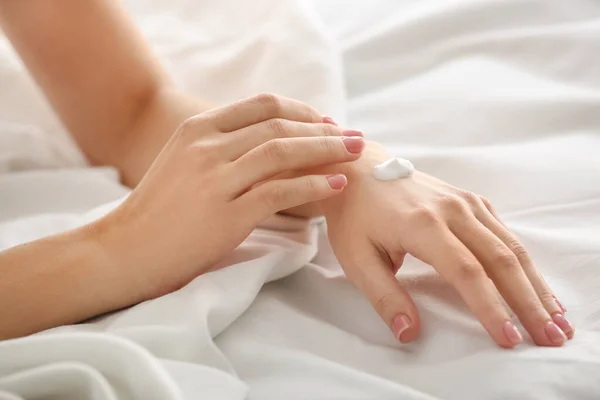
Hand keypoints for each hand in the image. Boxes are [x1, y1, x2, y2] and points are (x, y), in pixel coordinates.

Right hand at [97, 94, 365, 297]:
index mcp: (197, 128)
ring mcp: (215, 178)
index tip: (326, 122)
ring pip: (283, 153)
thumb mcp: (184, 161)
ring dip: (326, 152)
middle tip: (354, 137)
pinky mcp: (226, 214)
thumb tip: (270, 140)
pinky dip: (314, 186)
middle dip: (323, 130)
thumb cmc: (160, 210)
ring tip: (354, 155)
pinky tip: (336, 185)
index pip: (262, 106)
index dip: (301, 110)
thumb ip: (221, 146)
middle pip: (279, 126)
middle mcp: (206, 146)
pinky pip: (280, 191)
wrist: (126, 250)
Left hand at [321, 143, 573, 347]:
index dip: (490, 307)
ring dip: (536, 283)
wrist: (359, 171)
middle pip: (501, 259)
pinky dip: (525, 261)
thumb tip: (409, 333)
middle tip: (552, 336)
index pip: (466, 272)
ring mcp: (465, 202)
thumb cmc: (355, 217)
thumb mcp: (356, 259)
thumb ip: (384, 296)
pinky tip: (536, 284)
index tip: (509, 339)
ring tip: (557, 317)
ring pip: (511, 245)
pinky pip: (504, 232)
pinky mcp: (470, 200)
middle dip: (529, 301)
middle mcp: (452, 211)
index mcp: (422, 225)